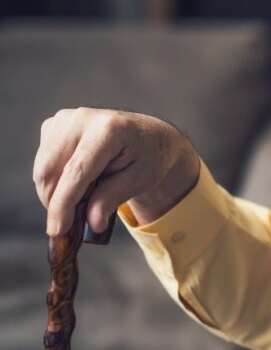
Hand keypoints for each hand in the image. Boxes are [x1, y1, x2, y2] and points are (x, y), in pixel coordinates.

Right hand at [34, 108, 199, 235]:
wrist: (148, 135)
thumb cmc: (148, 157)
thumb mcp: (140, 180)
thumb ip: (112, 198)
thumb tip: (92, 223)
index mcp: (109, 129)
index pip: (76, 172)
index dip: (63, 203)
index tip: (56, 230)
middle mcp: (82, 119)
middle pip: (51, 171)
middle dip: (57, 202)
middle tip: (76, 220)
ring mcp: (64, 119)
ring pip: (43, 169)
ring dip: (55, 193)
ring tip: (85, 196)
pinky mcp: (54, 125)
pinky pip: (43, 163)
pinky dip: (55, 180)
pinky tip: (79, 181)